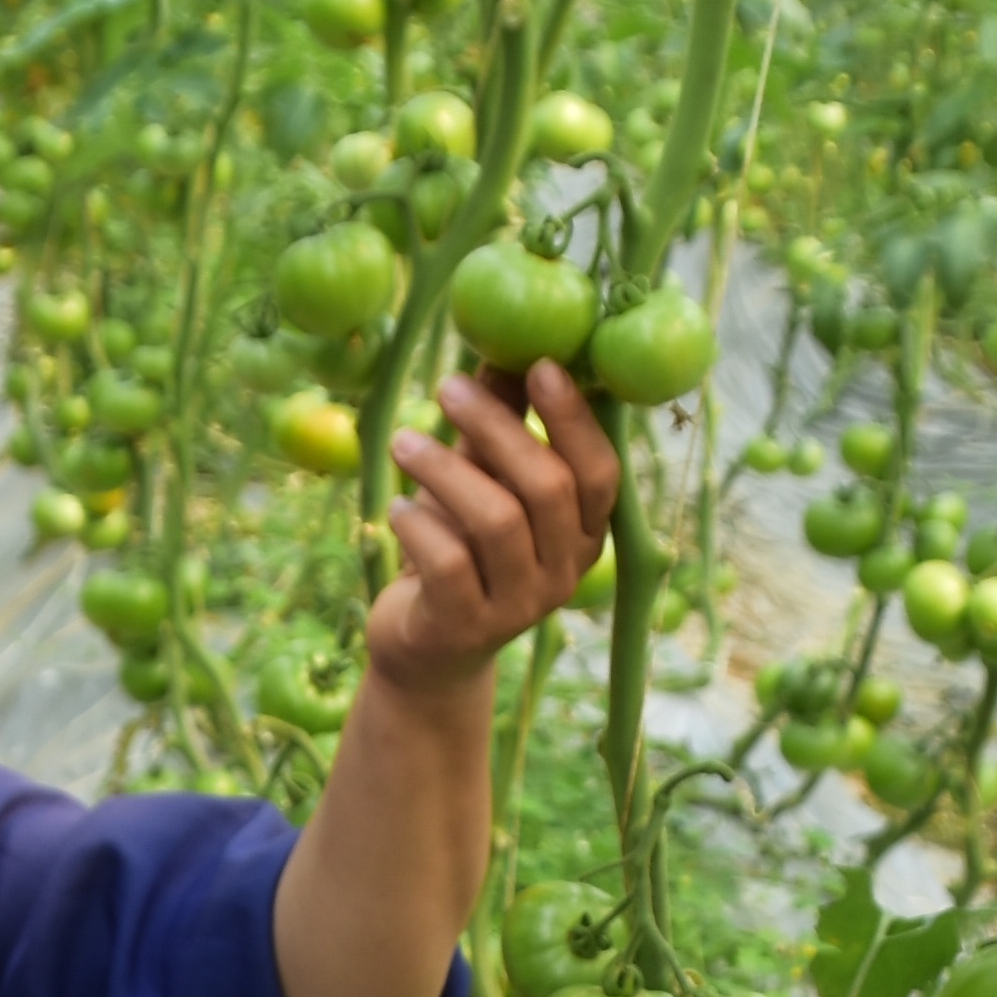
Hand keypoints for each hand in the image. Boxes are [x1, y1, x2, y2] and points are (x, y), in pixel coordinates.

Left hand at [364, 362, 620, 689]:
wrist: (427, 648)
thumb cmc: (461, 547)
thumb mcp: (483, 481)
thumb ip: (502, 424)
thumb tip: (506, 348)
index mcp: (584, 533)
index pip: (599, 472)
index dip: (572, 418)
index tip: (538, 364)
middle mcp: (565, 572)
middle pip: (547, 488)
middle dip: (497, 428)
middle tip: (447, 386)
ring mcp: (520, 606)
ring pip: (496, 521)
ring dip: (445, 470)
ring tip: (401, 441)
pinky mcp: (468, 628)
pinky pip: (449, 562)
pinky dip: (419, 525)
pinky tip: (396, 509)